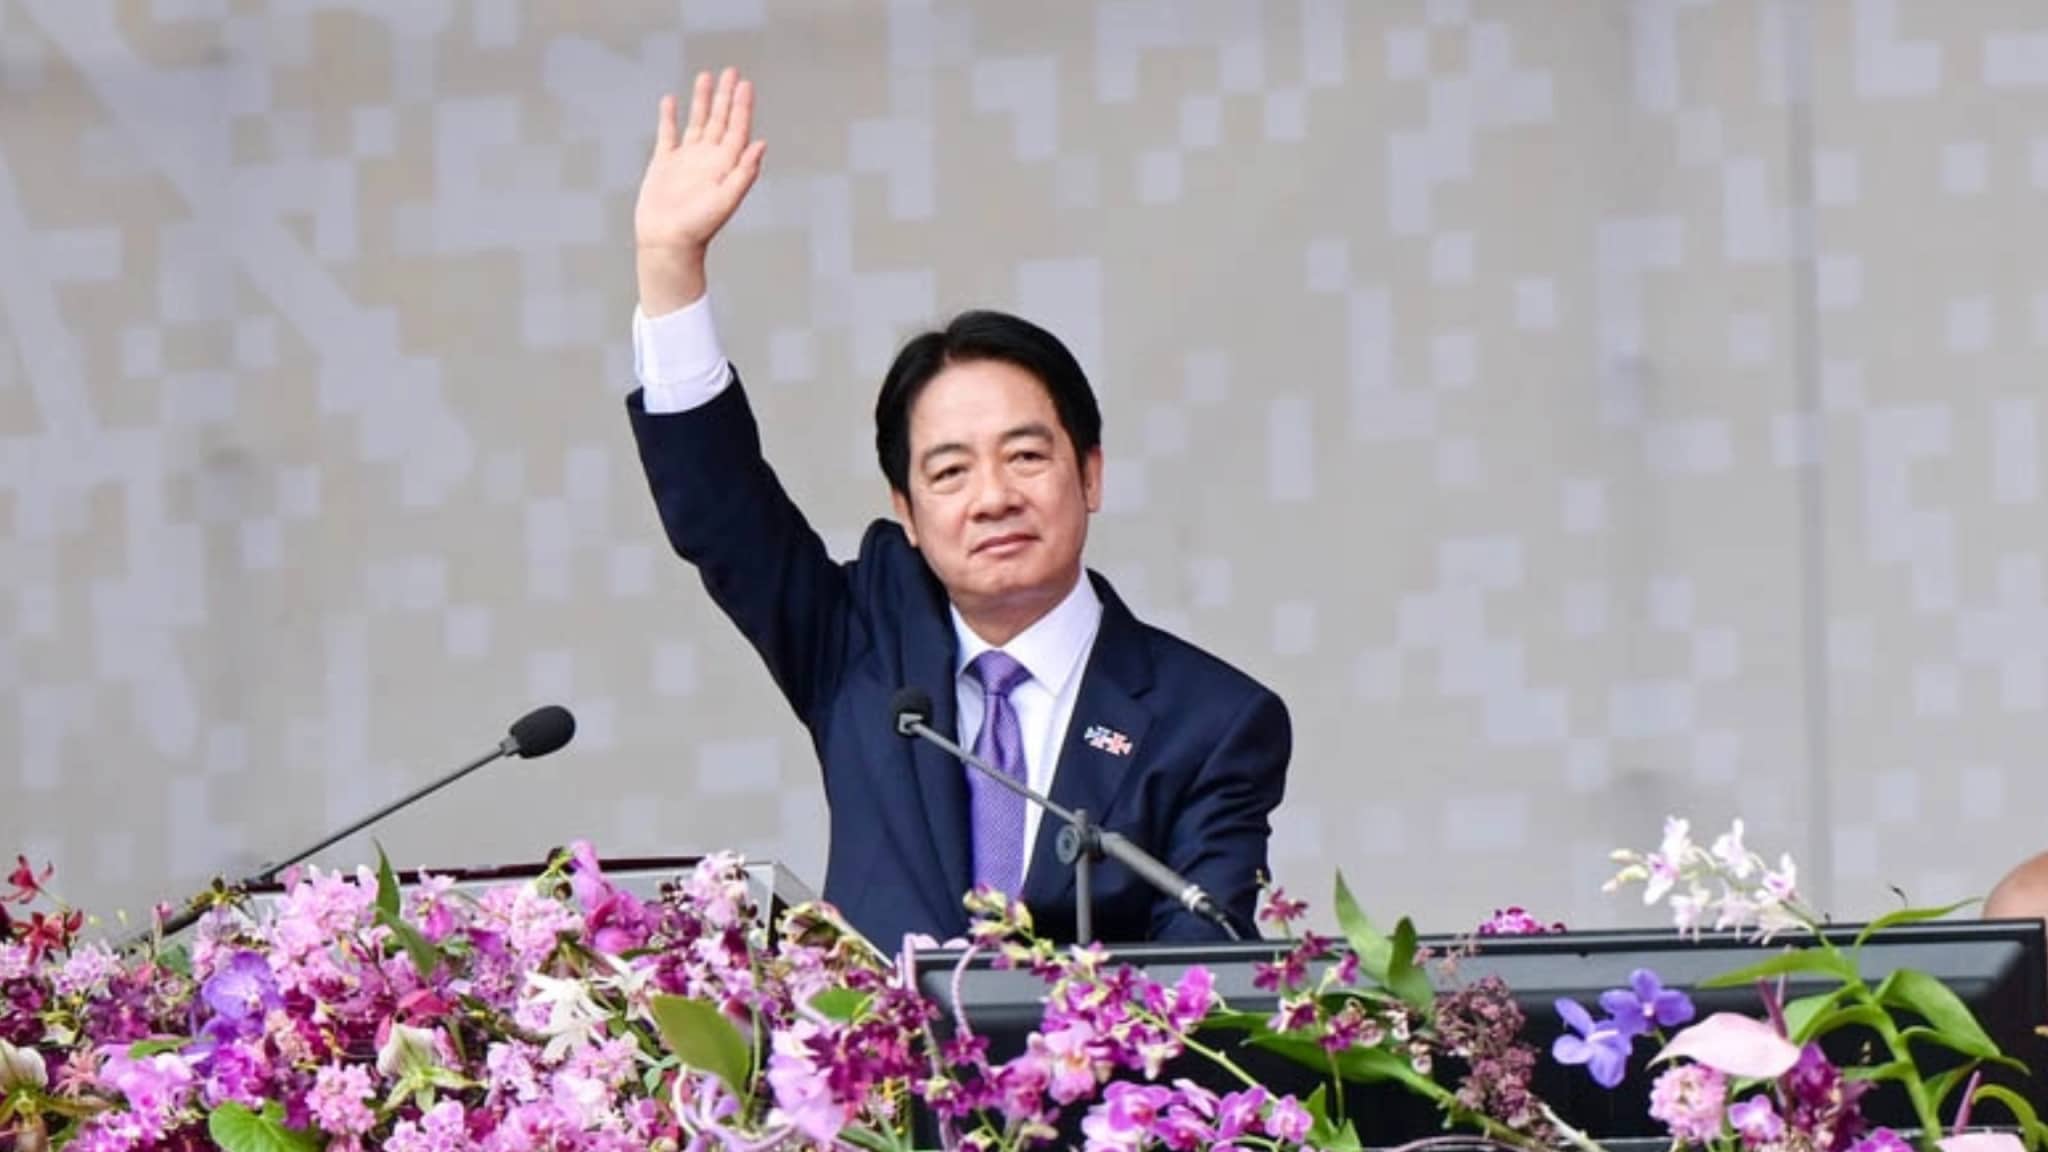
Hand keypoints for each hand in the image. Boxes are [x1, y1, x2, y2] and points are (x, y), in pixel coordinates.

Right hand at [634, 68, 765, 315]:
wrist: (667, 242)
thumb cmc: (699, 226)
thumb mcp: (726, 199)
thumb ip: (744, 172)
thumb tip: (761, 144)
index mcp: (725, 166)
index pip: (737, 129)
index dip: (742, 107)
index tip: (745, 84)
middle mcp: (709, 160)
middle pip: (721, 121)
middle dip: (726, 97)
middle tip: (732, 71)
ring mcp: (686, 160)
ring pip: (697, 122)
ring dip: (702, 100)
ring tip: (706, 77)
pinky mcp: (664, 164)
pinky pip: (668, 134)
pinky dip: (669, 117)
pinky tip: (671, 100)